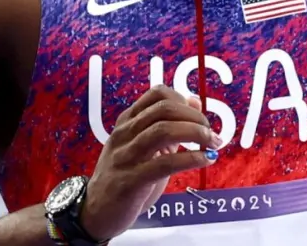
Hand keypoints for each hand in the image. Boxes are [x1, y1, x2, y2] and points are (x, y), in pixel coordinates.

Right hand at [79, 85, 221, 240]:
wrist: (93, 211)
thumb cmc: (123, 176)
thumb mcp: (142, 146)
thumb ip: (166, 125)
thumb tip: (195, 103)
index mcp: (127, 122)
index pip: (157, 94)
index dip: (182, 100)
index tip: (198, 113)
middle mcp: (124, 134)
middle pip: (164, 110)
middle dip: (194, 117)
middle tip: (210, 131)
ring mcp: (126, 156)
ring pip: (164, 131)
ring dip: (195, 134)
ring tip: (212, 143)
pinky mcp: (131, 181)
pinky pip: (165, 163)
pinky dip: (190, 158)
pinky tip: (205, 160)